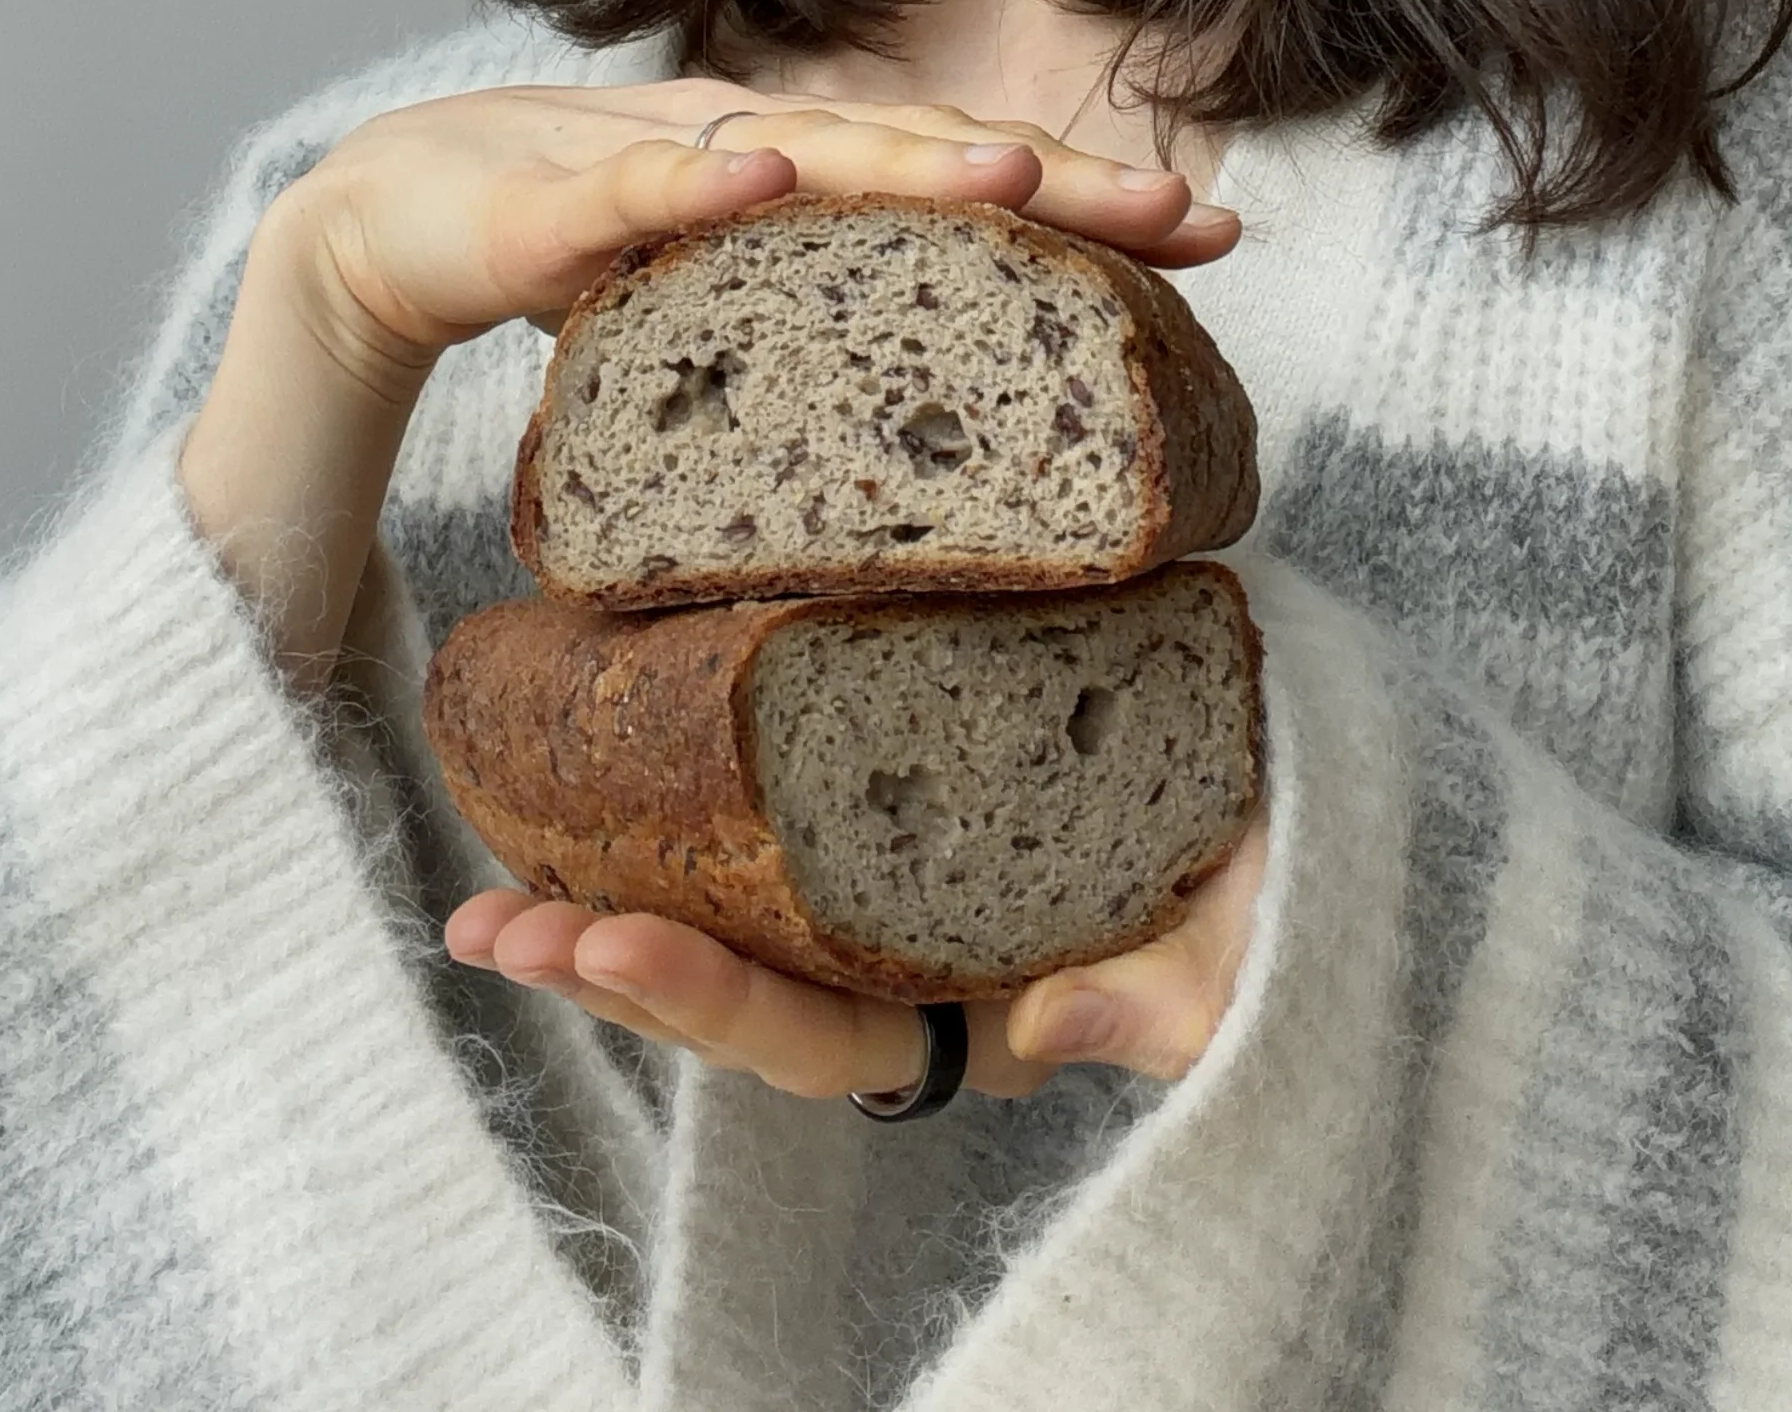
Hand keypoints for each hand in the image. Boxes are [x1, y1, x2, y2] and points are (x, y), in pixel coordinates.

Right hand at [180, 73, 1238, 686]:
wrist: (382, 223)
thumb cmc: (579, 261)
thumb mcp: (733, 312)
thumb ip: (829, 332)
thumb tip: (957, 426)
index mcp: (813, 182)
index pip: (972, 183)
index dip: (1091, 201)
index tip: (1217, 233)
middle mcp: (762, 155)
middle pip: (930, 162)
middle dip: (1062, 187)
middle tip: (1185, 211)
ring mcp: (663, 168)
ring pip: (809, 161)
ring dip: (916, 167)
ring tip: (1023, 182)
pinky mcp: (554, 205)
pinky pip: (640, 196)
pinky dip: (704, 186)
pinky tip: (769, 180)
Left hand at [444, 807, 1268, 1095]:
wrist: (1308, 762)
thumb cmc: (1295, 857)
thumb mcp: (1264, 941)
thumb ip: (1180, 1001)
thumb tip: (1054, 1030)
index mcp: (986, 1017)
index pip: (828, 1031)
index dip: (713, 997)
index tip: (607, 944)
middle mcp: (921, 963)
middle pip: (745, 988)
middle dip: (613, 967)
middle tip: (496, 931)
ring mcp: (896, 883)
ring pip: (734, 910)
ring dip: (606, 895)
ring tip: (483, 894)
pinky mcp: (889, 790)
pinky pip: (764, 813)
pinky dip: (666, 795)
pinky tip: (580, 760)